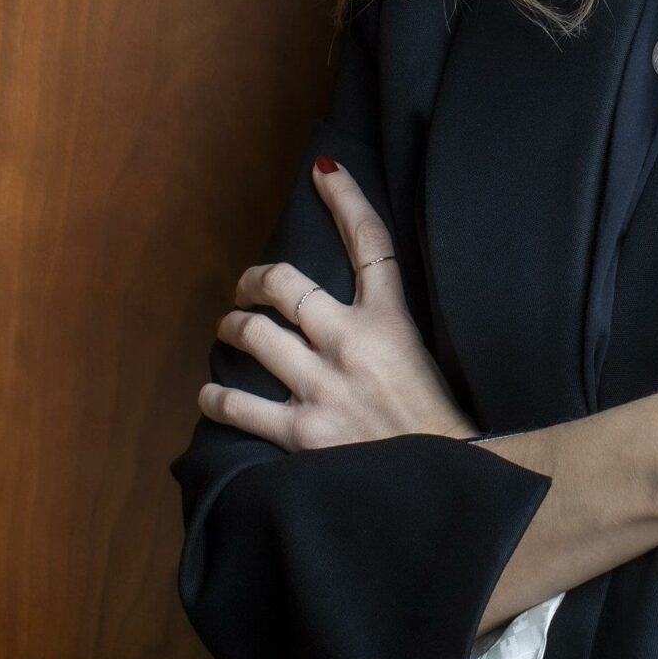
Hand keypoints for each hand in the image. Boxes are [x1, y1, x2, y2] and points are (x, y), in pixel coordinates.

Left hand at [200, 155, 482, 450]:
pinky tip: (211, 394)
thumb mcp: (427, 361)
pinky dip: (215, 397)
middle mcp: (353, 345)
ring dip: (232, 327)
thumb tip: (351, 313)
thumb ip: (389, 333)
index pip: (369, 242)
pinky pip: (236, 405)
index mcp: (393, 323)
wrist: (446, 489)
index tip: (323, 169)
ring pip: (254, 334)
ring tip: (230, 330)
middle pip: (286, 284)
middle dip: (256, 279)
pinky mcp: (300, 434)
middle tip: (249, 287)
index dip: (345, 197)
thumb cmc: (439, 430)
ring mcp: (323, 388)